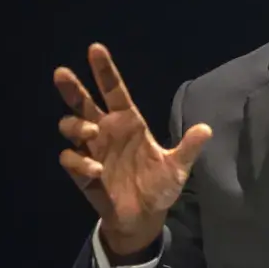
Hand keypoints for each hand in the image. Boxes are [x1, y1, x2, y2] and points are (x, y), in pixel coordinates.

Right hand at [54, 44, 211, 256]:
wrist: (144, 218)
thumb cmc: (159, 188)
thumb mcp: (177, 168)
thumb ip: (188, 148)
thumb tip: (206, 128)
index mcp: (128, 122)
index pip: (114, 90)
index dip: (104, 70)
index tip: (95, 49)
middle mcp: (106, 131)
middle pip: (83, 102)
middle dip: (71, 88)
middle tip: (62, 73)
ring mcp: (92, 150)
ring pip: (70, 126)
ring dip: (76, 125)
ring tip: (91, 132)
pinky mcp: (82, 172)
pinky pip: (70, 158)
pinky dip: (79, 161)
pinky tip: (96, 170)